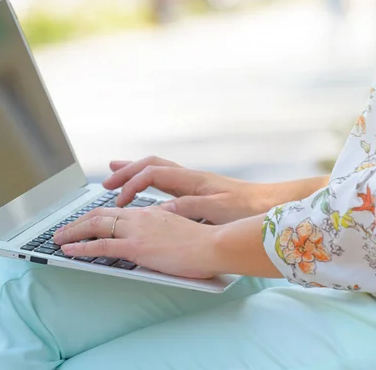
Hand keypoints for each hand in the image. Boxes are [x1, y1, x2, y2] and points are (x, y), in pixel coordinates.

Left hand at [53, 206, 217, 278]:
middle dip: (77, 223)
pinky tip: (69, 251)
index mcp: (148, 213)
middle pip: (99, 215)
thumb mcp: (176, 229)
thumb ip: (160, 227)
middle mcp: (138, 217)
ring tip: (58, 240)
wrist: (213, 244)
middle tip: (62, 231)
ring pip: (95, 226)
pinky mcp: (136, 247)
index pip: (113, 211)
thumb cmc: (201, 241)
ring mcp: (136, 231)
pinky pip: (101, 245)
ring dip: (73, 233)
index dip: (94, 216)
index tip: (82, 222)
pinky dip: (81, 247)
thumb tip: (151, 233)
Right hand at [103, 156, 268, 224]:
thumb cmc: (247, 208)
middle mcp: (189, 177)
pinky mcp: (197, 190)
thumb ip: (188, 207)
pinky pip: (164, 179)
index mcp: (191, 180)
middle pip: (150, 165)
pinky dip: (147, 180)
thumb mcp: (216, 210)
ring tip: (115, 175)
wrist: (269, 204)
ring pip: (156, 169)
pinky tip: (144, 187)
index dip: (132, 184)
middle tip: (106, 181)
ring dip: (135, 171)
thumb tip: (160, 209)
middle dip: (126, 171)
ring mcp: (192, 182)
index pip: (152, 174)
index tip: (119, 200)